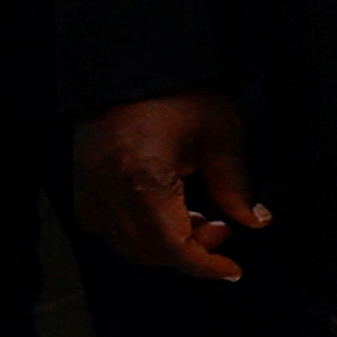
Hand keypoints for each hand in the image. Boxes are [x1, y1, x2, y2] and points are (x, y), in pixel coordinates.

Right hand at [76, 90, 268, 280]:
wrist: (131, 65)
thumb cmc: (180, 94)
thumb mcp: (220, 135)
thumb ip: (236, 185)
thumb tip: (255, 222)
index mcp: (142, 180)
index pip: (171, 246)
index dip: (204, 265)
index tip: (232, 271)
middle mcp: (107, 191)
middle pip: (147, 250)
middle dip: (189, 252)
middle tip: (221, 229)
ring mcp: (88, 189)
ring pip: (125, 243)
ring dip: (165, 245)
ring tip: (199, 218)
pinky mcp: (81, 183)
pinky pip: (106, 227)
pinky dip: (138, 233)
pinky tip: (165, 214)